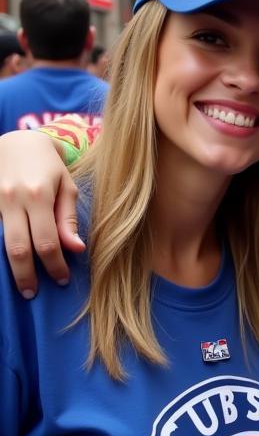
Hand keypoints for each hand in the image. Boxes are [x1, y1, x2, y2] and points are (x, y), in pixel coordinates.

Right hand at [0, 130, 82, 296]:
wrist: (16, 142)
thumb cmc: (48, 166)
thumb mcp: (66, 187)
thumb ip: (68, 219)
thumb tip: (76, 249)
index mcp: (39, 196)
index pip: (47, 241)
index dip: (54, 265)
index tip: (61, 279)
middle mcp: (12, 199)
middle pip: (17, 248)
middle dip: (26, 275)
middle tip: (32, 294)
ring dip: (8, 267)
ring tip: (19, 285)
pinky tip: (3, 262)